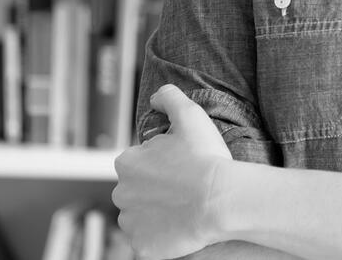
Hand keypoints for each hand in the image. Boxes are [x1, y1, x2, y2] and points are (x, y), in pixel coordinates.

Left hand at [112, 84, 234, 258]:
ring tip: (184, 209)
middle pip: (137, 191)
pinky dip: (161, 237)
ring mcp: (130, 223)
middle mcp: (121, 193)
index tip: (181, 167)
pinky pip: (149, 241)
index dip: (161, 165)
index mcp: (126, 163)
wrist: (220, 200)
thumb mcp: (190, 115)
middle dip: (155, 190)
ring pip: (140, 217)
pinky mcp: (142, 247)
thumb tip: (156, 98)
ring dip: (156, 213)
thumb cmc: (205, 158)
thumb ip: (169, 97)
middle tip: (184, 188)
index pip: (138, 164)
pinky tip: (181, 227)